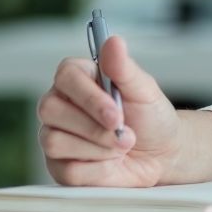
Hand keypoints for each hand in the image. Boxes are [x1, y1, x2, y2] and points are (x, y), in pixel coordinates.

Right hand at [37, 35, 181, 186]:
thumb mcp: (144, 90)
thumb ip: (124, 68)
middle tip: (125, 135)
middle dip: (93, 127)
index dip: (88, 97)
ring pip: (55, 142)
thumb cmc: (151, 117)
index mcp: (77, 78)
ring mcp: (55, 135)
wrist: (161, 155)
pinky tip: (111, 163)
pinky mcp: (59, 166)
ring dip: (98, 149)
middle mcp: (60, 104)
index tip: (115, 114)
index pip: (65, 77)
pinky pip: (66, 170)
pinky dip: (97, 170)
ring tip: (121, 147)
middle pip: (50, 110)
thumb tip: (113, 41)